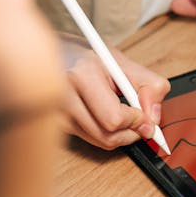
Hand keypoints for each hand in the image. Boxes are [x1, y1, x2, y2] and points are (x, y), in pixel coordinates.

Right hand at [60, 34, 169, 149]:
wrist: (41, 54)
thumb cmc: (80, 55)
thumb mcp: (118, 60)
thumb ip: (146, 84)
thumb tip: (154, 117)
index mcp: (82, 75)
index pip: (115, 118)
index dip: (137, 121)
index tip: (145, 116)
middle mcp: (65, 97)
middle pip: (108, 137)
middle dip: (131, 132)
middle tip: (140, 121)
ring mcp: (56, 115)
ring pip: (100, 142)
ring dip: (118, 133)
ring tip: (121, 112)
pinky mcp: (55, 126)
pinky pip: (89, 139)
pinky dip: (102, 132)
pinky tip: (101, 115)